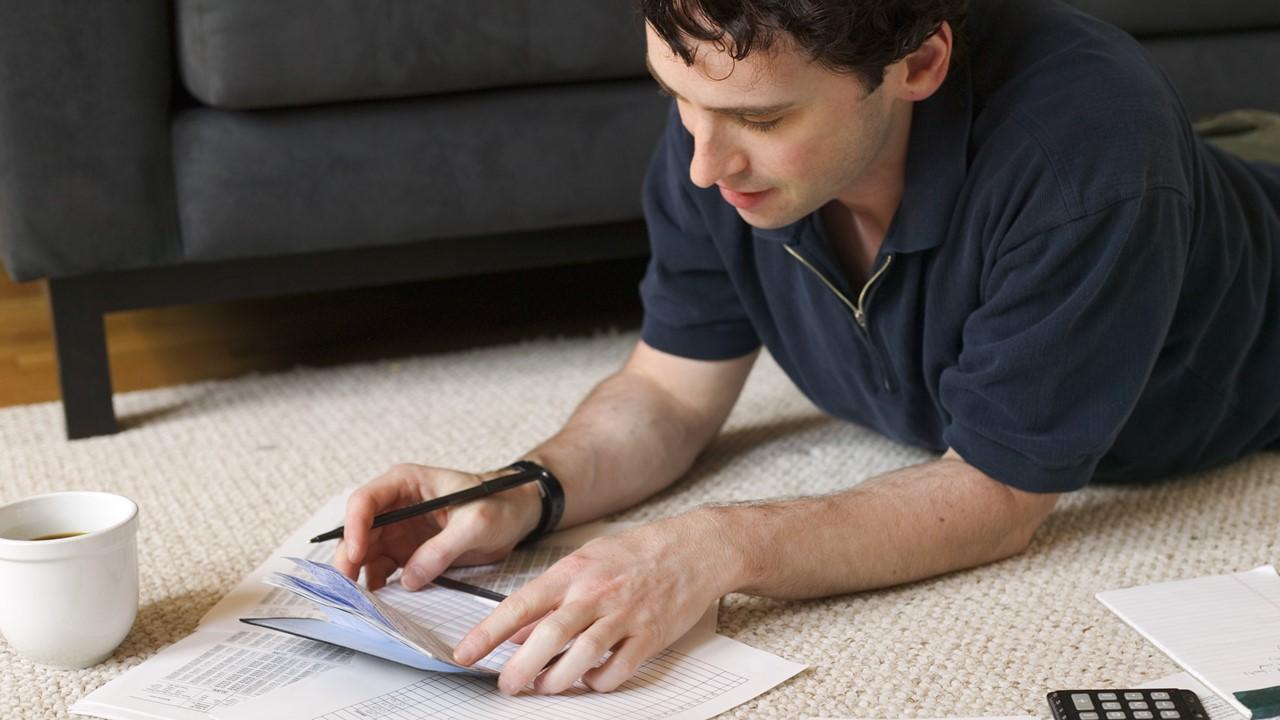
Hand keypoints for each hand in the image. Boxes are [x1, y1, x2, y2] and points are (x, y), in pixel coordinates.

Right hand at [334, 463, 541, 589]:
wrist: (517, 514)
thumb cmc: (500, 503)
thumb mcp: (476, 523)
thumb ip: (442, 549)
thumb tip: (409, 579)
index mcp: (406, 483)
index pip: (366, 501)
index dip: (355, 527)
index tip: (357, 554)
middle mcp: (395, 506)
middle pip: (358, 532)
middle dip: (349, 560)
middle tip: (345, 591)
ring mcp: (399, 531)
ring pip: (366, 555)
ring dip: (360, 578)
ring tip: (360, 606)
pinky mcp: (407, 553)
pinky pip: (384, 571)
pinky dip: (379, 588)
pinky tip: (379, 606)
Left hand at [452, 510, 739, 694]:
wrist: (695, 548)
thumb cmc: (637, 553)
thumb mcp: (587, 562)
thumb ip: (553, 596)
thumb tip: (520, 632)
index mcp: (573, 572)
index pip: (520, 605)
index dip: (488, 633)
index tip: (464, 654)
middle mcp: (595, 593)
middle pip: (547, 637)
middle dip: (519, 669)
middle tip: (506, 686)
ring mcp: (624, 615)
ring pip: (581, 657)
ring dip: (557, 680)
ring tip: (545, 687)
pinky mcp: (650, 635)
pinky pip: (618, 669)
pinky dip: (599, 682)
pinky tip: (591, 680)